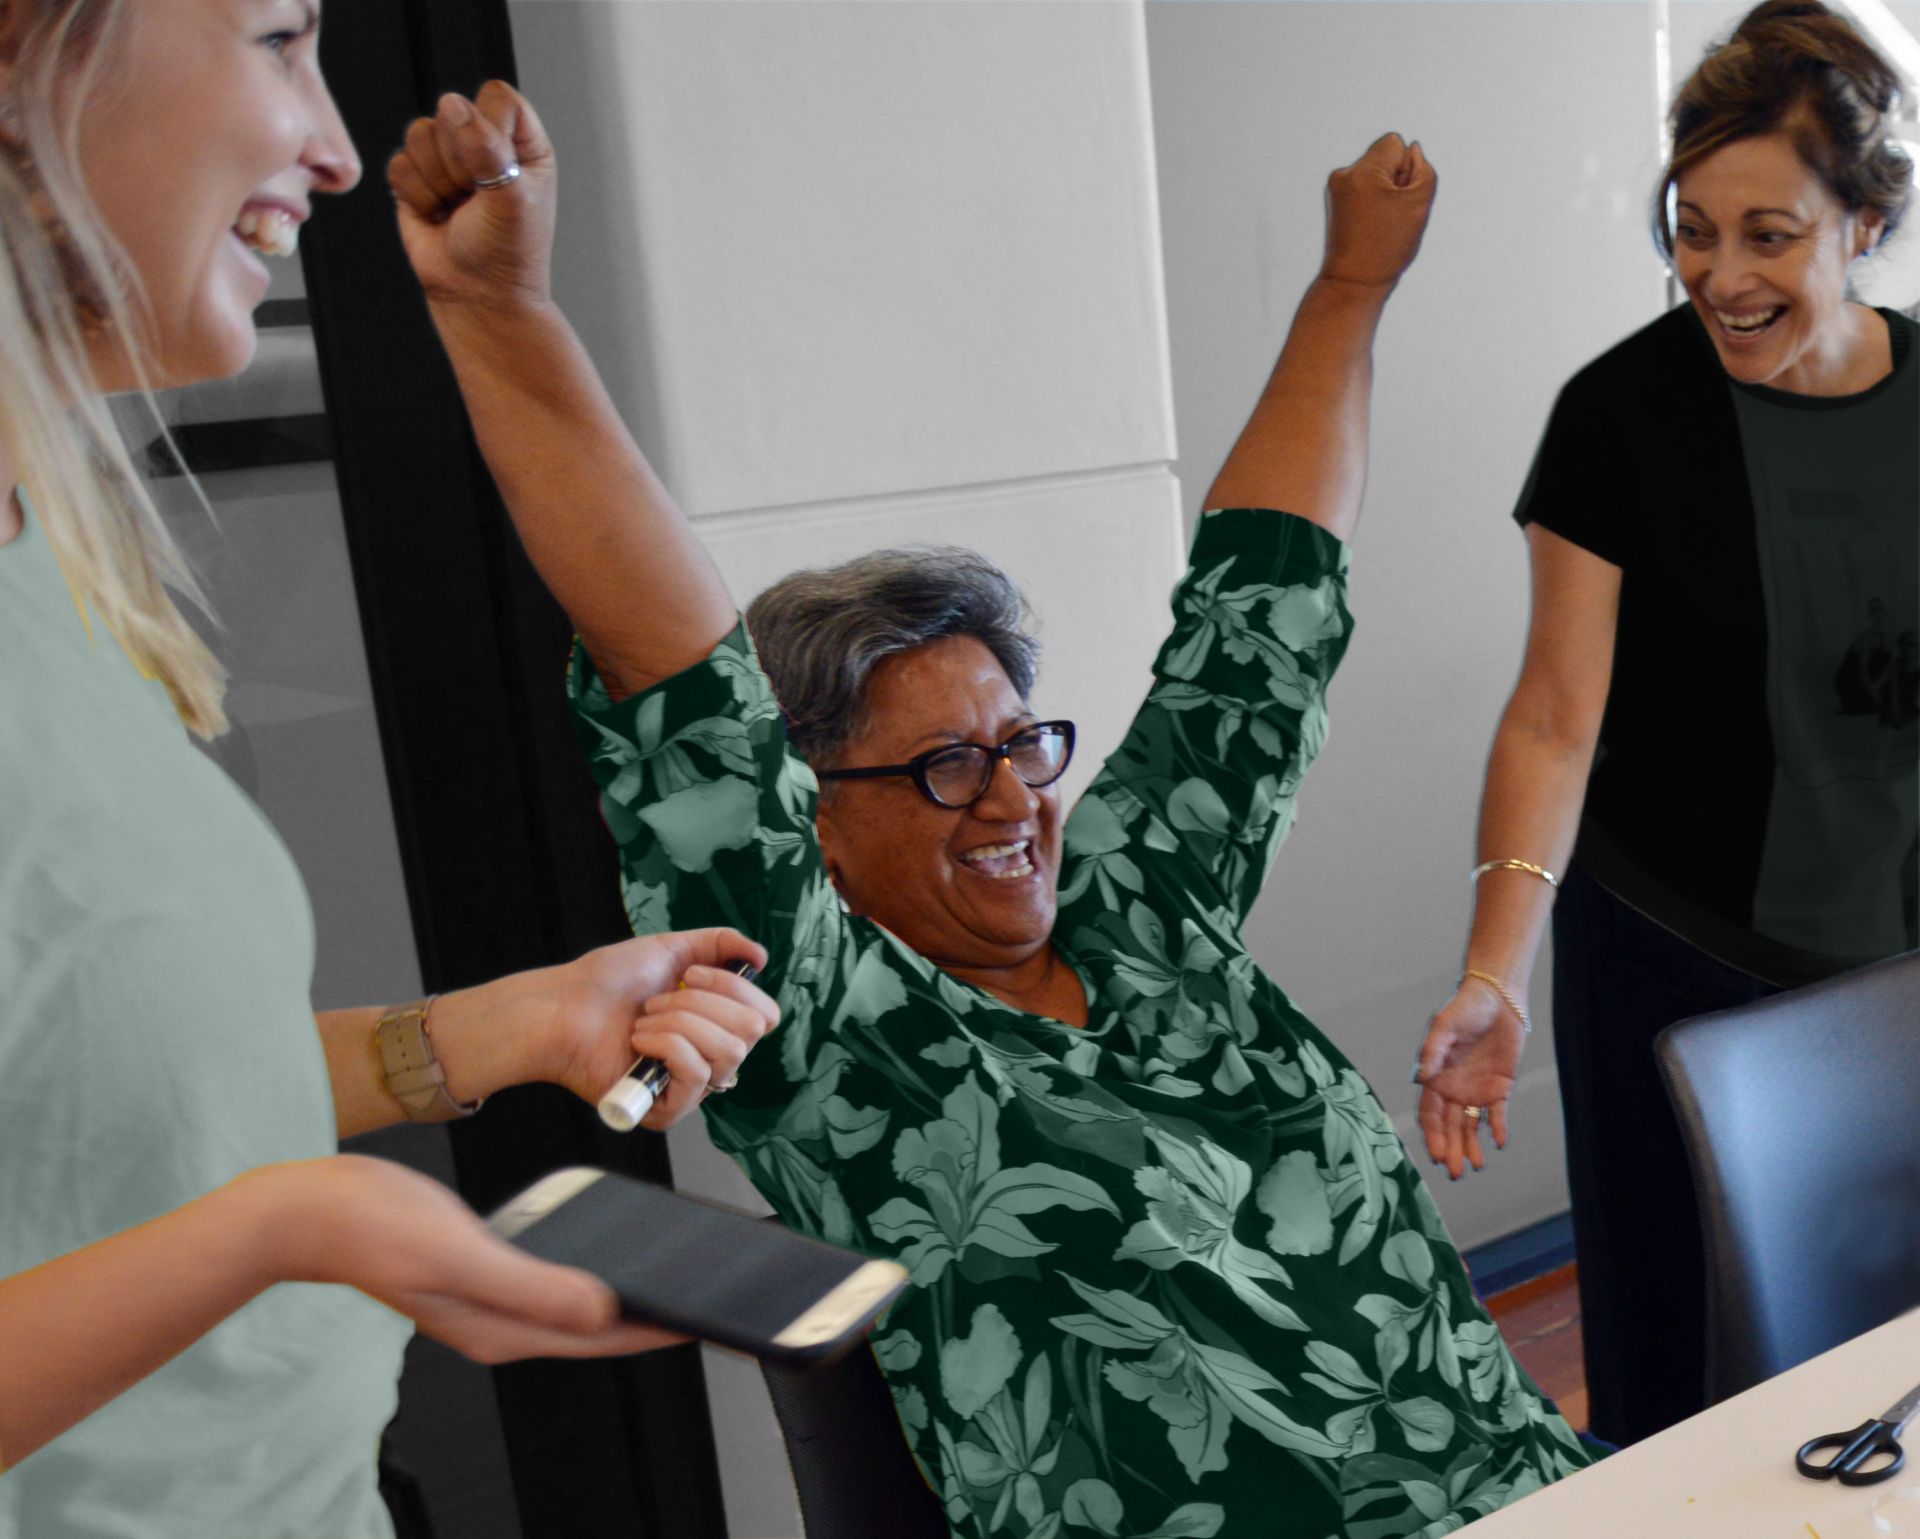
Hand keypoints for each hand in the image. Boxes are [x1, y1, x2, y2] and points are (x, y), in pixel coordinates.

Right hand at [258, 1156, 682, 1363]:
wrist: (308, 1209)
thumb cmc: (372, 1228)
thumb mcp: (461, 1254)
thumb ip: (532, 1286)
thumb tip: (602, 1310)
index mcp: (501, 1330)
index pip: (600, 1337)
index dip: (659, 1329)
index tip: (709, 1318)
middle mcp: (500, 1322)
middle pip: (595, 1326)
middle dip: (652, 1315)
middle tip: (709, 1295)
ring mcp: (490, 1296)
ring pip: (575, 1301)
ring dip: (624, 1291)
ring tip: (674, 1273)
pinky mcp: (483, 1267)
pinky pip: (551, 1274)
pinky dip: (587, 1264)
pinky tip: (608, 1244)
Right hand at [388, 80, 555, 310]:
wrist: (476, 296)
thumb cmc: (507, 255)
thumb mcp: (511, 199)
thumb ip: (487, 150)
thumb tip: (453, 107)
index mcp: (522, 143)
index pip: (497, 98)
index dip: (487, 126)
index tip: (496, 167)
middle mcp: (485, 144)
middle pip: (451, 111)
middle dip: (459, 162)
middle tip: (476, 199)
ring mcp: (448, 159)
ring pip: (419, 133)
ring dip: (437, 181)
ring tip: (457, 208)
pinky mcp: (417, 177)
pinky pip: (399, 163)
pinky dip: (417, 196)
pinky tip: (438, 216)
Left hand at [497, 929, 777, 1128]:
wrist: (563, 1008)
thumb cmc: (606, 981)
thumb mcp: (672, 948)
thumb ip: (721, 944)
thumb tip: (762, 957)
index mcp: (716, 1022)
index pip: (765, 1015)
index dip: (737, 989)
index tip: (692, 973)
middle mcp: (710, 1056)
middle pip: (751, 1031)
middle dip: (702, 1003)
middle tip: (658, 1001)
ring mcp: (691, 1086)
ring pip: (728, 1051)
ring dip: (679, 1022)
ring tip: (643, 1021)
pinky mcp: (669, 1109)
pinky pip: (698, 1075)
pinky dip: (667, 1045)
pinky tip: (638, 1043)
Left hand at [1319, 133, 1435, 290]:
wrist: (1354, 281)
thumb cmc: (1388, 246)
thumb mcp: (1420, 203)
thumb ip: (1423, 169)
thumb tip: (1412, 150)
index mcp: (1362, 171)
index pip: (1394, 142)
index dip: (1407, 166)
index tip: (1400, 195)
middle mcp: (1344, 174)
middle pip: (1383, 157)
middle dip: (1395, 178)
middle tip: (1391, 212)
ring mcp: (1335, 188)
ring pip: (1374, 174)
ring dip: (1384, 191)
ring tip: (1381, 220)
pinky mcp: (1335, 201)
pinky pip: (1363, 188)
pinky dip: (1372, 200)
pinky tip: (1371, 223)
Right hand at [1414, 977, 1524, 1179]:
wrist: (1497, 999)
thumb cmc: (1464, 1008)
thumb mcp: (1444, 1026)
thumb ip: (1433, 1051)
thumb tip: (1421, 1077)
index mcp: (1435, 1077)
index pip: (1431, 1114)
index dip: (1433, 1135)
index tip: (1436, 1154)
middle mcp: (1453, 1089)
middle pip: (1450, 1126)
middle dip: (1451, 1150)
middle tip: (1454, 1173)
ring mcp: (1476, 1090)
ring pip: (1471, 1126)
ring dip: (1472, 1147)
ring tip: (1477, 1167)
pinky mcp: (1500, 1087)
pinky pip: (1498, 1113)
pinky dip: (1498, 1128)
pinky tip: (1499, 1143)